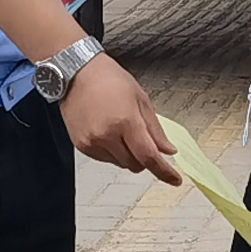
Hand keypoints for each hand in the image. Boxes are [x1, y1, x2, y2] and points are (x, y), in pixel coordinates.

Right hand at [63, 54, 179, 179]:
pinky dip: (112, 151)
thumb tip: (167, 150)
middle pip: (135, 165)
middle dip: (144, 158)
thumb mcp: (140, 99)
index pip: (149, 156)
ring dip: (127, 154)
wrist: (76, 73)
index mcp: (125, 121)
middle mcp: (107, 135)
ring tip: (120, 129)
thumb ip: (155, 129)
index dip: (164, 171)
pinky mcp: (82, 145)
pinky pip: (104, 159)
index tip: (174, 179)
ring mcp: (92, 142)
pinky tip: (108, 131)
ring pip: (120, 163)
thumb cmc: (108, 79)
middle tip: (142, 140)